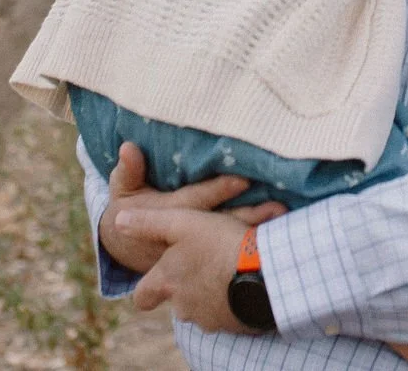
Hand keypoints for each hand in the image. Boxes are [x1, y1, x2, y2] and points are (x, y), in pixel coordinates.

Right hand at [98, 142, 285, 274]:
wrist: (125, 248)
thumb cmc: (128, 209)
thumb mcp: (123, 190)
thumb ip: (129, 171)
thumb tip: (128, 147)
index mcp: (167, 214)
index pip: (196, 201)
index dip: (217, 191)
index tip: (243, 179)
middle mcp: (185, 236)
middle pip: (220, 225)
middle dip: (249, 216)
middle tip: (278, 207)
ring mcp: (196, 251)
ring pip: (228, 242)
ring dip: (255, 233)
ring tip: (285, 223)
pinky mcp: (203, 260)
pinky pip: (230, 254)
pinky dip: (251, 249)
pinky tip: (278, 242)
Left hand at [120, 207, 260, 334]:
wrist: (264, 273)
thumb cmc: (219, 244)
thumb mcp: (183, 222)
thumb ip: (149, 223)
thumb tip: (119, 220)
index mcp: (167, 282)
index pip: (141, 297)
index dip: (147, 288)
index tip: (158, 277)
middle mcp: (182, 307)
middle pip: (176, 300)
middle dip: (187, 285)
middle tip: (205, 263)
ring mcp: (208, 319)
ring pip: (202, 307)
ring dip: (211, 292)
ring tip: (229, 268)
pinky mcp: (233, 325)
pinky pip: (228, 313)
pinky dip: (232, 300)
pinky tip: (246, 280)